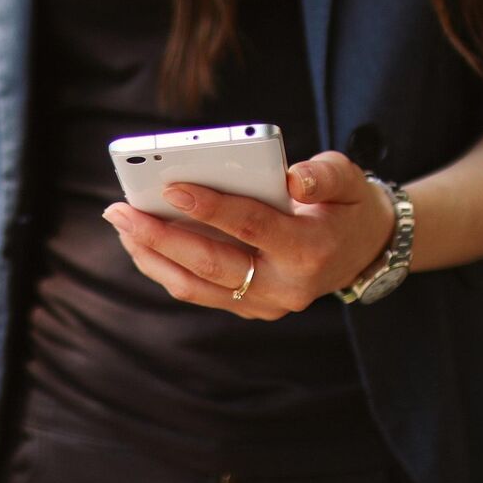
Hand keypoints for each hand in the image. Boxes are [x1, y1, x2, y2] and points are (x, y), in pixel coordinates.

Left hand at [102, 151, 393, 319]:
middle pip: (210, 263)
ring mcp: (264, 304)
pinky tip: (140, 241)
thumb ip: (323, 174)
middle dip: (159, 235)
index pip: (252, 226)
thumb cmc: (346, 204)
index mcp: (309, 249)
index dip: (210, 207)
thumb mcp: (349, 179)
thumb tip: (291, 176)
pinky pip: (197, 291)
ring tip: (120, 224)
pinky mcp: (248, 308)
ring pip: (194, 286)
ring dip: (151, 255)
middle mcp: (285, 285)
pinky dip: (164, 266)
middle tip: (119, 209)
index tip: (170, 187)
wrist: (363, 250)